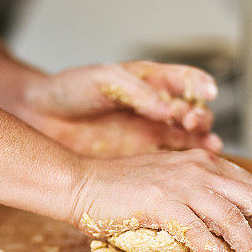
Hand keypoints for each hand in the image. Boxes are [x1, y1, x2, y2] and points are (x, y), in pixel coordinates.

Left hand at [15, 61, 222, 155]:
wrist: (42, 117)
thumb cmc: (70, 90)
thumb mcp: (103, 80)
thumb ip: (137, 93)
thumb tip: (166, 108)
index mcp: (150, 82)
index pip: (184, 81)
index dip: (199, 84)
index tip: (208, 91)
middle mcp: (157, 108)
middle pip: (193, 112)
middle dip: (200, 116)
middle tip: (194, 122)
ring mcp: (152, 135)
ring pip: (189, 140)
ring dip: (202, 142)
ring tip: (208, 148)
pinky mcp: (144, 159)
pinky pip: (172, 164)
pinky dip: (186, 167)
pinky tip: (194, 171)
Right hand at [69, 149, 251, 251]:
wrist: (81, 184)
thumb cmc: (121, 188)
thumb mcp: (168, 181)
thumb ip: (197, 194)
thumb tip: (224, 224)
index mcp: (202, 162)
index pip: (250, 185)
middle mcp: (197, 168)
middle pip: (251, 198)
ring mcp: (179, 184)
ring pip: (229, 217)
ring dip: (250, 246)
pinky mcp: (159, 203)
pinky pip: (196, 231)